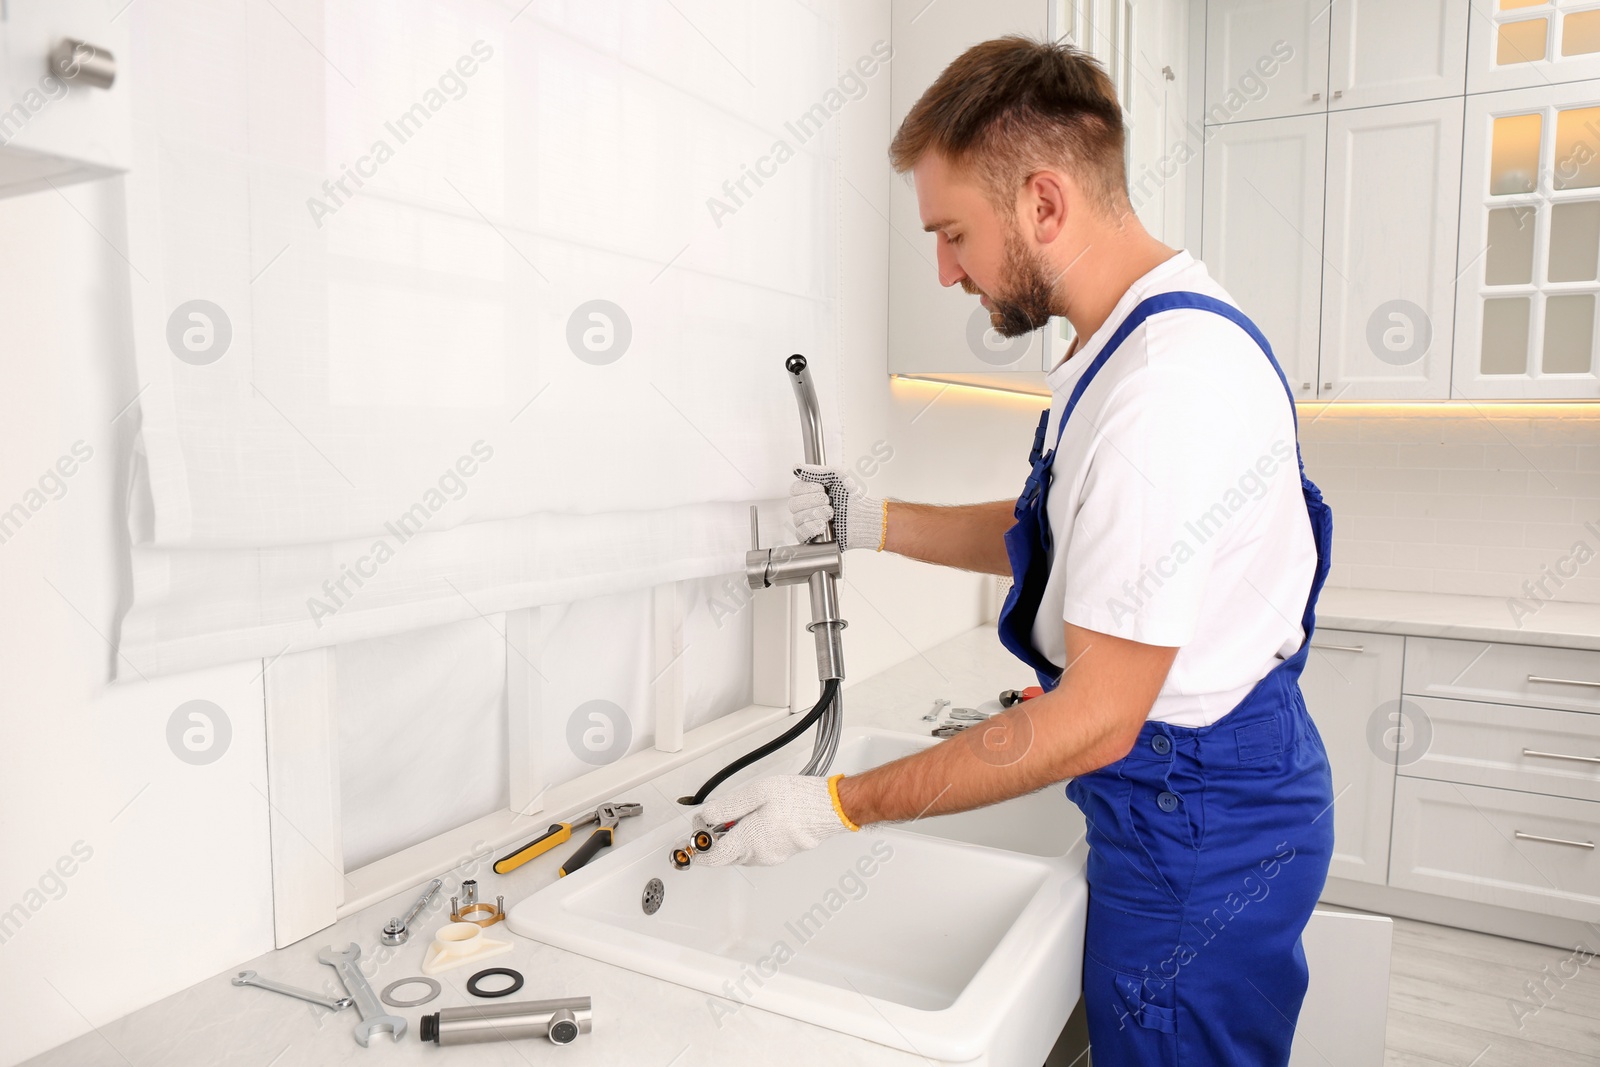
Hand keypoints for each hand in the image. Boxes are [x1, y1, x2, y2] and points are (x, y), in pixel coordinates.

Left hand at [693, 774, 857, 866]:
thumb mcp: (756, 793)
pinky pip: (756, 852)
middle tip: (715, 819)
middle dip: (715, 840)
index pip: (713, 858)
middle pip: (725, 856)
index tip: (692, 838)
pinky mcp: (781, 854)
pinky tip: (756, 821)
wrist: (829, 808)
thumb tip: (705, 817)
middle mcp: (759, 855)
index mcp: (750, 840)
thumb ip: (727, 808)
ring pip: (740, 854)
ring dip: (733, 840)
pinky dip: (748, 840)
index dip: (698, 850)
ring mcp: (771, 857)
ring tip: (739, 815)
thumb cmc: (798, 799)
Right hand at [789, 465, 886, 550]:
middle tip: (828, 502)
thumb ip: (816, 471)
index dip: (807, 489)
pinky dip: (810, 528)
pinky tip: (822, 525)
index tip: (823, 489)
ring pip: (797, 519)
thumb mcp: (837, 477)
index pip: (794, 489)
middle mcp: (807, 507)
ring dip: (815, 514)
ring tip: (831, 514)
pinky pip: (800, 534)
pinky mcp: (812, 537)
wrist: (863, 517)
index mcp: (810, 492)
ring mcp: (808, 523)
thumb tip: (796, 468)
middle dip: (813, 502)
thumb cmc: (852, 497)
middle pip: (793, 504)